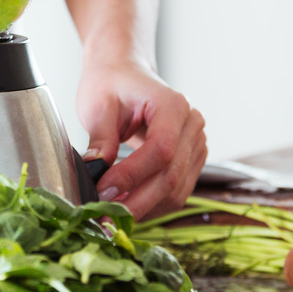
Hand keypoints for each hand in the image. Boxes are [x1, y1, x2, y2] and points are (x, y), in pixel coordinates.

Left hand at [77, 60, 206, 219]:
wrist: (125, 73)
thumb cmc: (111, 83)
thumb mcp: (98, 105)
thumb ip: (101, 138)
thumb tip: (97, 172)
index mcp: (172, 105)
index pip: (161, 150)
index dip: (132, 176)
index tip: (103, 193)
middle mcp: (192, 125)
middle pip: (171, 176)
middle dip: (136, 202)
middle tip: (104, 218)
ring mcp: (196, 144)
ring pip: (176, 191)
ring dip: (144, 209)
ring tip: (112, 217)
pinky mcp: (192, 160)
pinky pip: (176, 191)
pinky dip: (152, 205)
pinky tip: (127, 208)